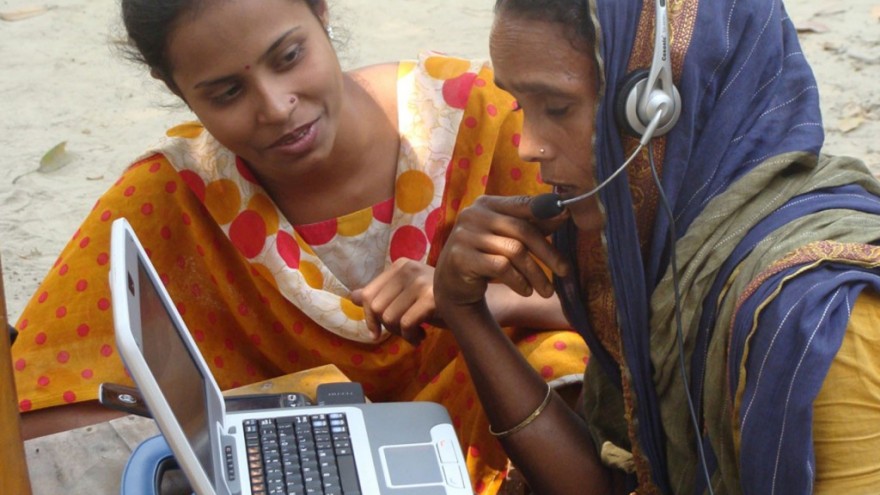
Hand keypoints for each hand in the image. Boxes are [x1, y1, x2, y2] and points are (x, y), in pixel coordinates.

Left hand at [351, 258, 438, 344]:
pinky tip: (422, 335)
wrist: (474, 305)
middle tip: (403, 331)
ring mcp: (421, 282)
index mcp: (400, 265)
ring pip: (390, 318)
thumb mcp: (405, 295)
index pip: (367, 294)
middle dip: (386, 327)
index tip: (375, 332)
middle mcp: (409, 269)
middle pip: (376, 308)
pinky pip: (406, 324)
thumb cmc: (436, 301)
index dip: (368, 317)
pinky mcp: (433, 298)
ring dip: (401, 334)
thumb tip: (351, 296)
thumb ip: (380, 294)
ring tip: (415, 333)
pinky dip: (411, 337)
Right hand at [433, 195, 568, 311]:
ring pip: (514, 251)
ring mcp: (464, 235)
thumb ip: (533, 224)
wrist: (453, 283)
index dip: (547, 212)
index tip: (568, 219)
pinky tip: (526, 291)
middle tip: (565, 271)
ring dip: (535, 274)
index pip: (523, 204)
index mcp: (487, 204)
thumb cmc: (487, 256)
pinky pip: (501, 267)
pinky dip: (518, 281)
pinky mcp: (460, 257)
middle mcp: (473, 215)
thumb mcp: (509, 237)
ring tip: (546, 290)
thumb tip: (564, 211)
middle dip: (548, 253)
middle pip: (522, 230)